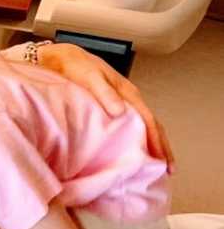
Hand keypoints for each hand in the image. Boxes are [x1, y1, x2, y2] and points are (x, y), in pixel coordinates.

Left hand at [37, 43, 174, 172]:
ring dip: (152, 145)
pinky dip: (137, 140)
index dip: (157, 142)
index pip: (149, 120)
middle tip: (167, 170)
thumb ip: (104, 93)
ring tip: (156, 165)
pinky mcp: (110, 107)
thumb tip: (120, 111)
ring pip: (143, 127)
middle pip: (152, 126)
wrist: (60, 58)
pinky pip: (130, 126)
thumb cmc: (74, 66)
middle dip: (161, 148)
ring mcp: (120, 103)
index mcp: (127, 92)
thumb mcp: (89, 77)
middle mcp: (128, 99)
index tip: (163, 161)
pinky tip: (135, 152)